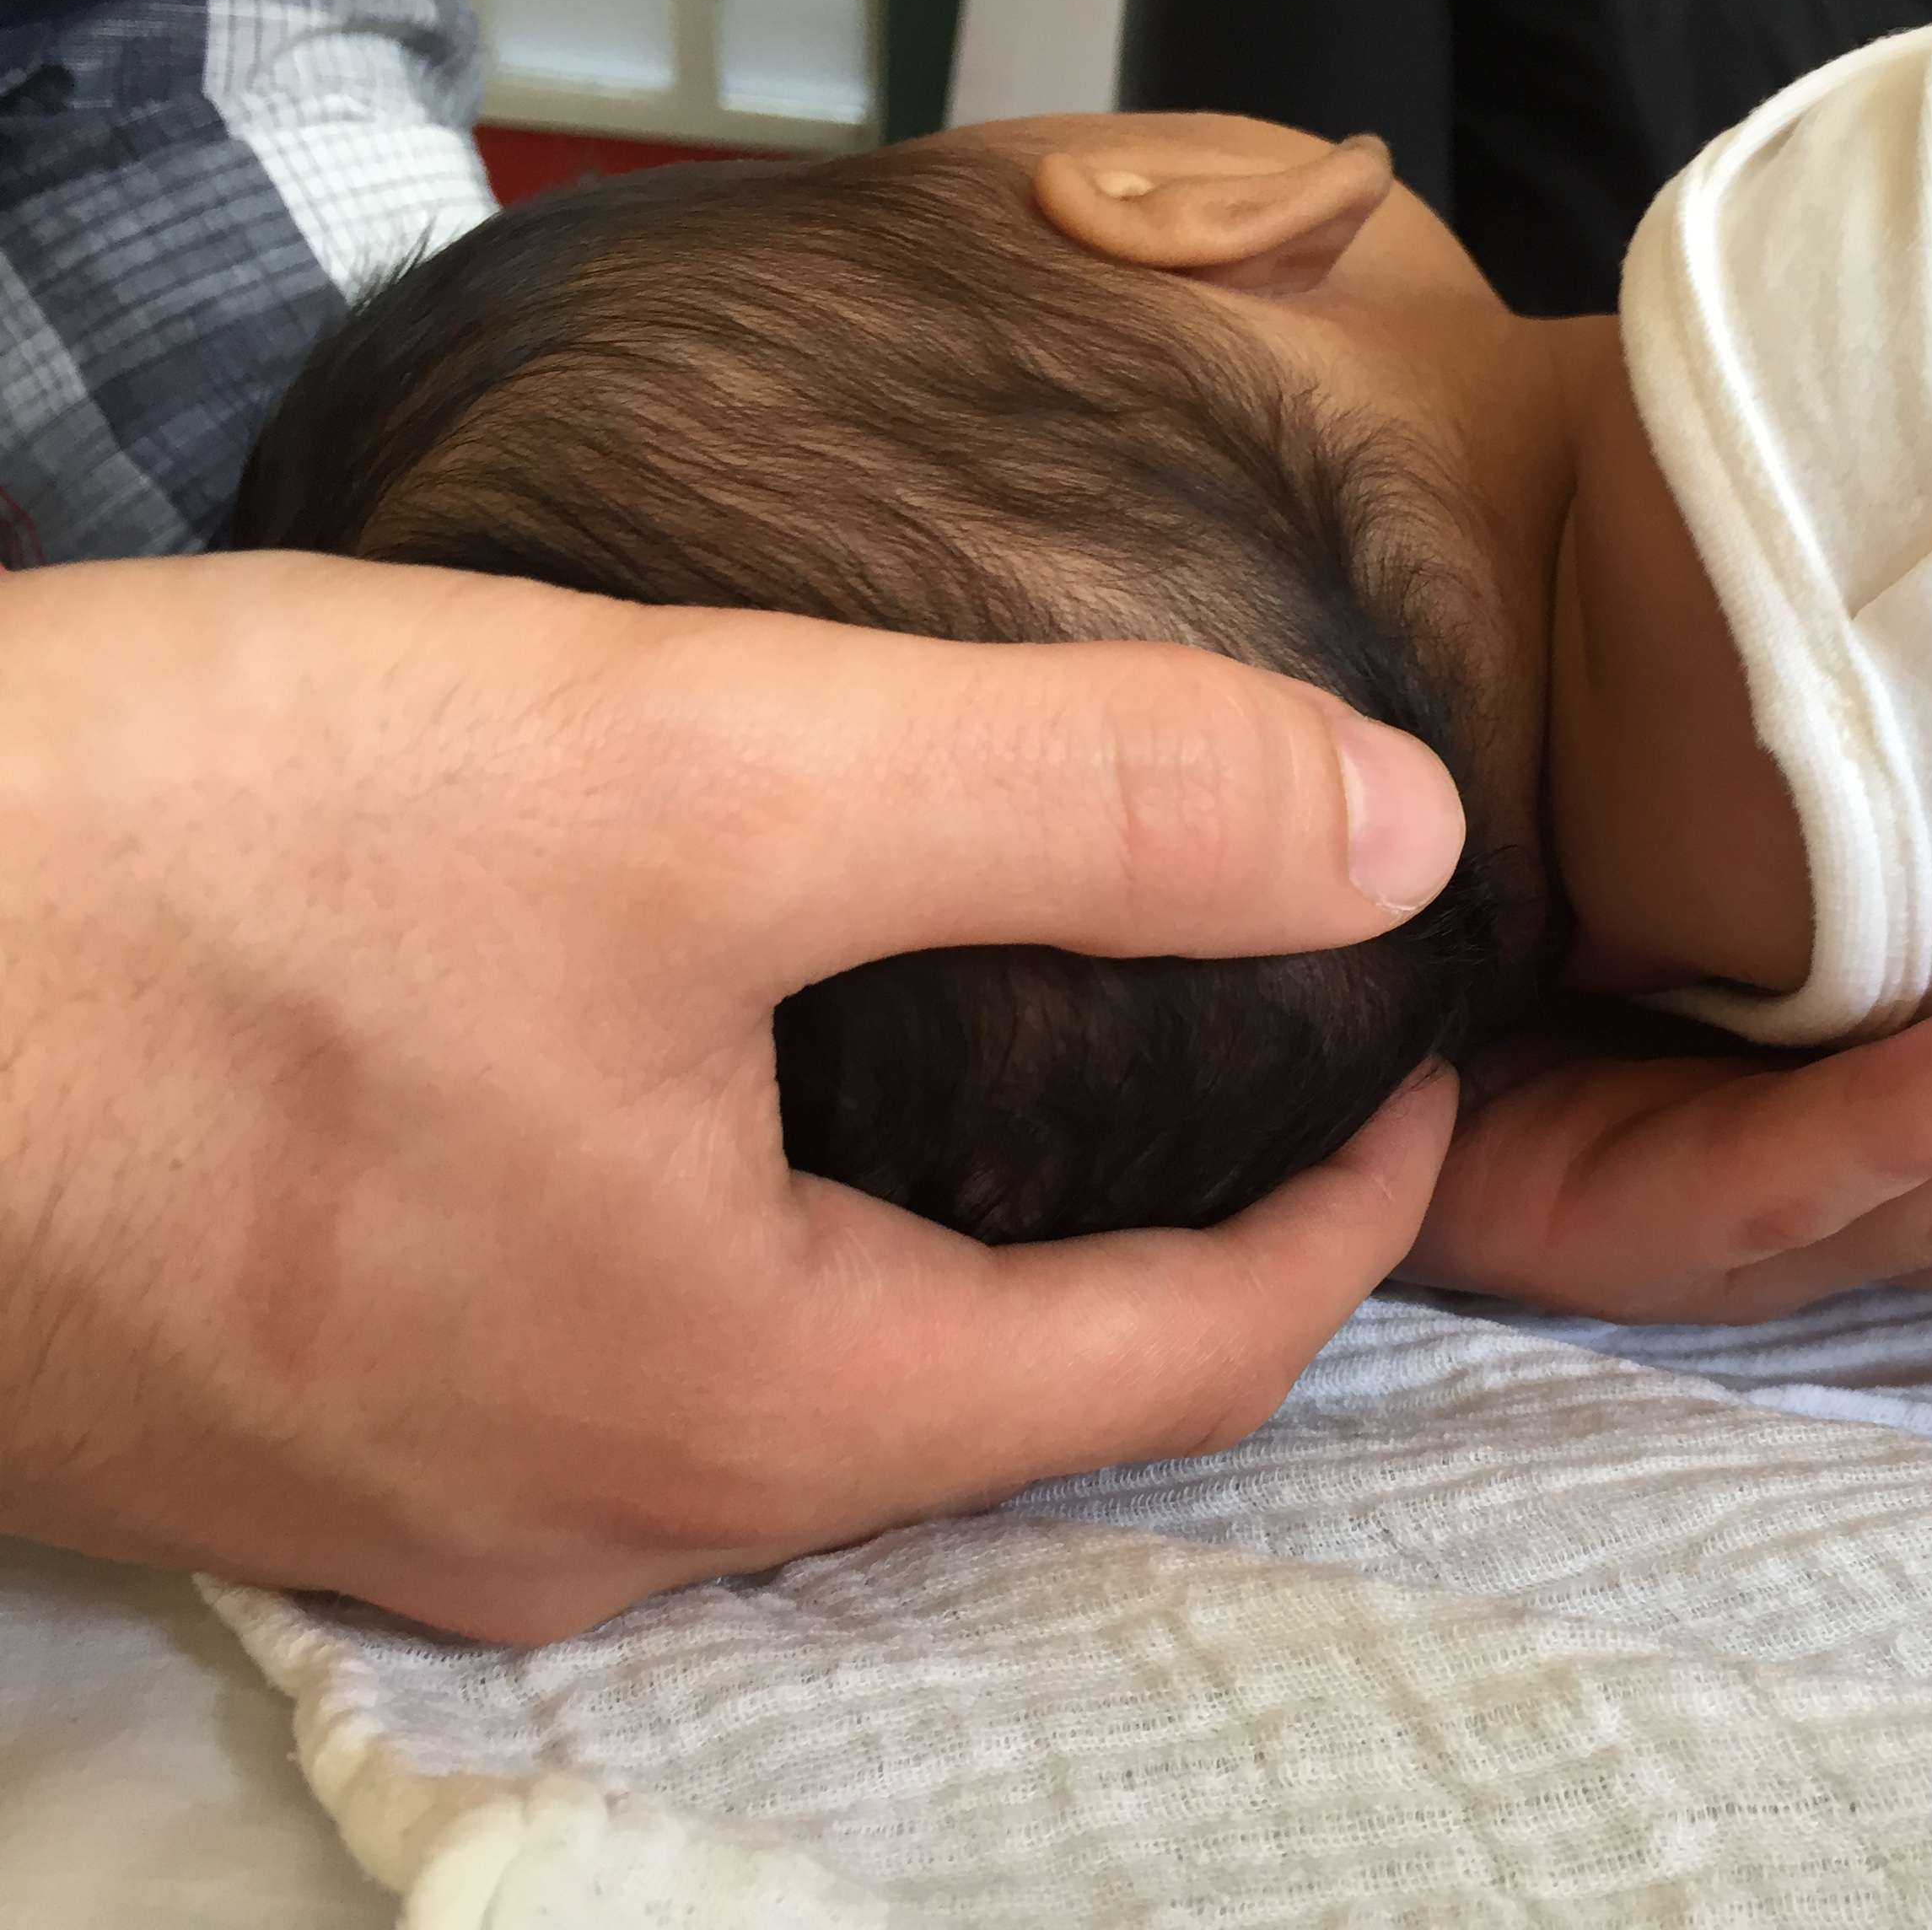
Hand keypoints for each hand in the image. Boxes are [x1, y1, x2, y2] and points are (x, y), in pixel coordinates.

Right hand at [0, 552, 1464, 1642]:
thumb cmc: (170, 882)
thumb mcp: (694, 771)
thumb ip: (1079, 796)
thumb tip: (1390, 825)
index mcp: (738, 1405)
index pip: (1179, 1360)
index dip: (1352, 1215)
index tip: (1418, 1066)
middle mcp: (592, 1504)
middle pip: (996, 1393)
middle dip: (1162, 1232)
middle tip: (1249, 1058)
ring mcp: (426, 1477)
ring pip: (807, 1373)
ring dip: (950, 1229)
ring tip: (1023, 1055)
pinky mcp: (293, 1388)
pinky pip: (615, 1332)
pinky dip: (751, 1219)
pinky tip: (724, 1088)